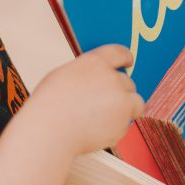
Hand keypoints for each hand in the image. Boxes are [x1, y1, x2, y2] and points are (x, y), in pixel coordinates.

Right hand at [29, 45, 144, 154]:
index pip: (119, 53)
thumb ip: (86, 73)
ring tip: (103, 118)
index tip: (129, 62)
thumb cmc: (49, 106)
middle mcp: (112, 78)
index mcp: (95, 63)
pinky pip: (126, 124)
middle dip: (120, 92)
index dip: (126, 58)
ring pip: (135, 102)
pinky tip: (96, 129)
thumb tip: (96, 78)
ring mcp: (120, 100)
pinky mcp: (123, 122)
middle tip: (103, 103)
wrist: (49, 131)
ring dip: (125, 109)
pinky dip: (115, 128)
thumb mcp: (64, 75)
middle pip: (128, 82)